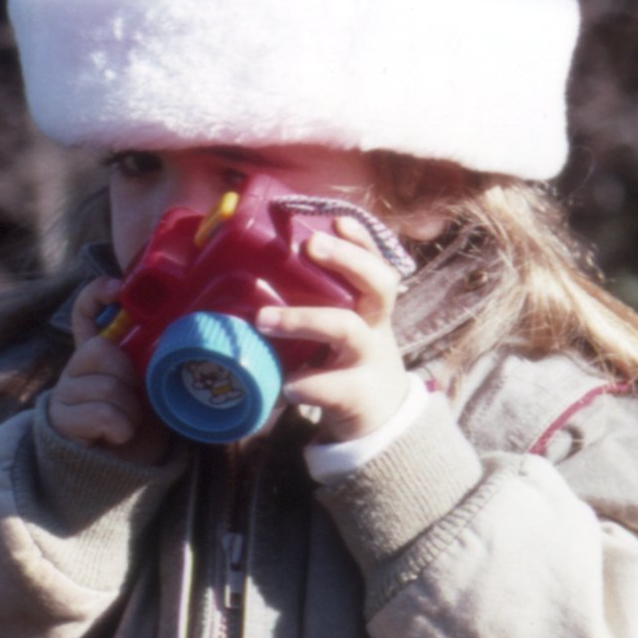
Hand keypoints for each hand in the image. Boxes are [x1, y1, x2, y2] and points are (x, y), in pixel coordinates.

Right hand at [47, 274, 170, 459]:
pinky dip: (120, 428)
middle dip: (128, 379)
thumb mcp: (154, 391)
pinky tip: (116, 438)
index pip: (85, 312)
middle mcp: (76, 368)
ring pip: (106, 386)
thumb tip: (179, 339)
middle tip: (135, 402)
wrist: (123, 475)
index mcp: (98, 356)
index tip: (118, 290)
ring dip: (129, 412)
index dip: (97, 295)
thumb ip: (153, 364)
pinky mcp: (61, 419)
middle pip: (102, 352)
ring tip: (128, 427)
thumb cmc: (142, 431)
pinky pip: (102, 413)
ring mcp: (65, 393)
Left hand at [258, 219, 414, 443]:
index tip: (338, 220)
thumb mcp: (347, 326)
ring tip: (263, 318)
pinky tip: (286, 385)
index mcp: (372, 306)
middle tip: (311, 245)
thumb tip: (257, 274)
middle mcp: (376, 327)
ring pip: (346, 329)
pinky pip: (330, 386)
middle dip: (347, 260)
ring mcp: (368, 360)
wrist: (380, 417)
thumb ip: (320, 303)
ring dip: (303, 318)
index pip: (377, 262)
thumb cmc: (349, 360)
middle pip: (379, 285)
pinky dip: (304, 384)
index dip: (361, 241)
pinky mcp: (355, 396)